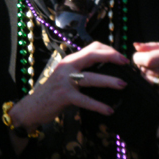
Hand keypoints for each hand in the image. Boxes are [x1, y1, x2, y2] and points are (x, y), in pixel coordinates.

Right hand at [7, 42, 128, 135]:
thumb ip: (82, 71)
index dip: (108, 49)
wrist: (32, 107)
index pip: (92, 47)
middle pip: (92, 55)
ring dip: (108, 81)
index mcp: (70, 60)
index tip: (121, 56)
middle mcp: (67, 66)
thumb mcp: (67, 77)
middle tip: (126, 62)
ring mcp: (65, 81)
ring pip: (91, 78)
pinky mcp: (64, 96)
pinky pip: (85, 100)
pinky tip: (109, 110)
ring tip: (123, 85)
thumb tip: (107, 71)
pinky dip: (98, 106)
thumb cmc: (54, 93)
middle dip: (111, 56)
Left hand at [132, 42, 158, 103]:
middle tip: (148, 64)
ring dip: (146, 76)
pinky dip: (152, 86)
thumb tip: (135, 46)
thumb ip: (154, 46)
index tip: (139, 57)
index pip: (148, 59)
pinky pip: (154, 92)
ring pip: (148, 82)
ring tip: (155, 72)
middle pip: (146, 71)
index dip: (138, 58)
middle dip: (141, 67)